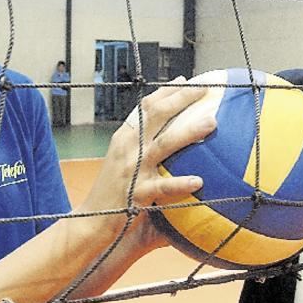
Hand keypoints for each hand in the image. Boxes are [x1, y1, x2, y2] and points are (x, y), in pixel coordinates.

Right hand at [80, 77, 216, 239]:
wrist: (89, 220)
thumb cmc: (114, 191)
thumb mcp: (124, 160)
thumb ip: (143, 143)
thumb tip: (169, 129)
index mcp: (125, 137)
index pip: (147, 106)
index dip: (168, 91)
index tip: (188, 81)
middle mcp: (128, 148)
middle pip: (157, 114)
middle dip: (182, 98)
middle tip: (206, 88)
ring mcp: (132, 169)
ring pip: (164, 144)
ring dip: (189, 131)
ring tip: (212, 122)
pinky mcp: (137, 194)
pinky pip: (162, 186)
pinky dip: (180, 183)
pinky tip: (199, 181)